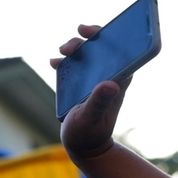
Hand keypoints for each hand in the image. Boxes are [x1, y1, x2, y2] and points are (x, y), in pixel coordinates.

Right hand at [50, 25, 131, 158]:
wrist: (84, 146)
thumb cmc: (90, 134)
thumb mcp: (92, 118)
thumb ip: (99, 101)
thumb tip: (110, 83)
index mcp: (117, 83)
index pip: (123, 54)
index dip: (114, 37)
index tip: (101, 30)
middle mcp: (107, 78)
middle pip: (103, 49)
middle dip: (91, 37)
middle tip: (80, 32)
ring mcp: (93, 80)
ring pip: (87, 55)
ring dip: (75, 47)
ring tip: (62, 52)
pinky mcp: (80, 84)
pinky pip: (73, 66)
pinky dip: (64, 61)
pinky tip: (54, 63)